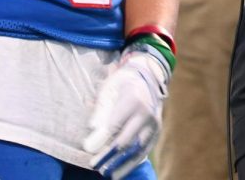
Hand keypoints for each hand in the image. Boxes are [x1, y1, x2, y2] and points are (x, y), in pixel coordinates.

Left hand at [84, 42, 171, 178]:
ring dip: (122, 164)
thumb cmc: (122, 83)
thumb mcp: (108, 90)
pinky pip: (145, 150)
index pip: (115, 124)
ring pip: (138, 149)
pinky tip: (121, 170)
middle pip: (127, 139)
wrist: (148, 75)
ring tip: (108, 174)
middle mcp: (147, 112)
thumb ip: (100, 111)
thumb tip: (92, 135)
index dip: (101, 139)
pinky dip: (133, 162)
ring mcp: (154, 123)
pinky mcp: (157, 131)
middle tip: (93, 165)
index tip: (87, 149)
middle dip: (109, 155)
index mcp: (133, 98)